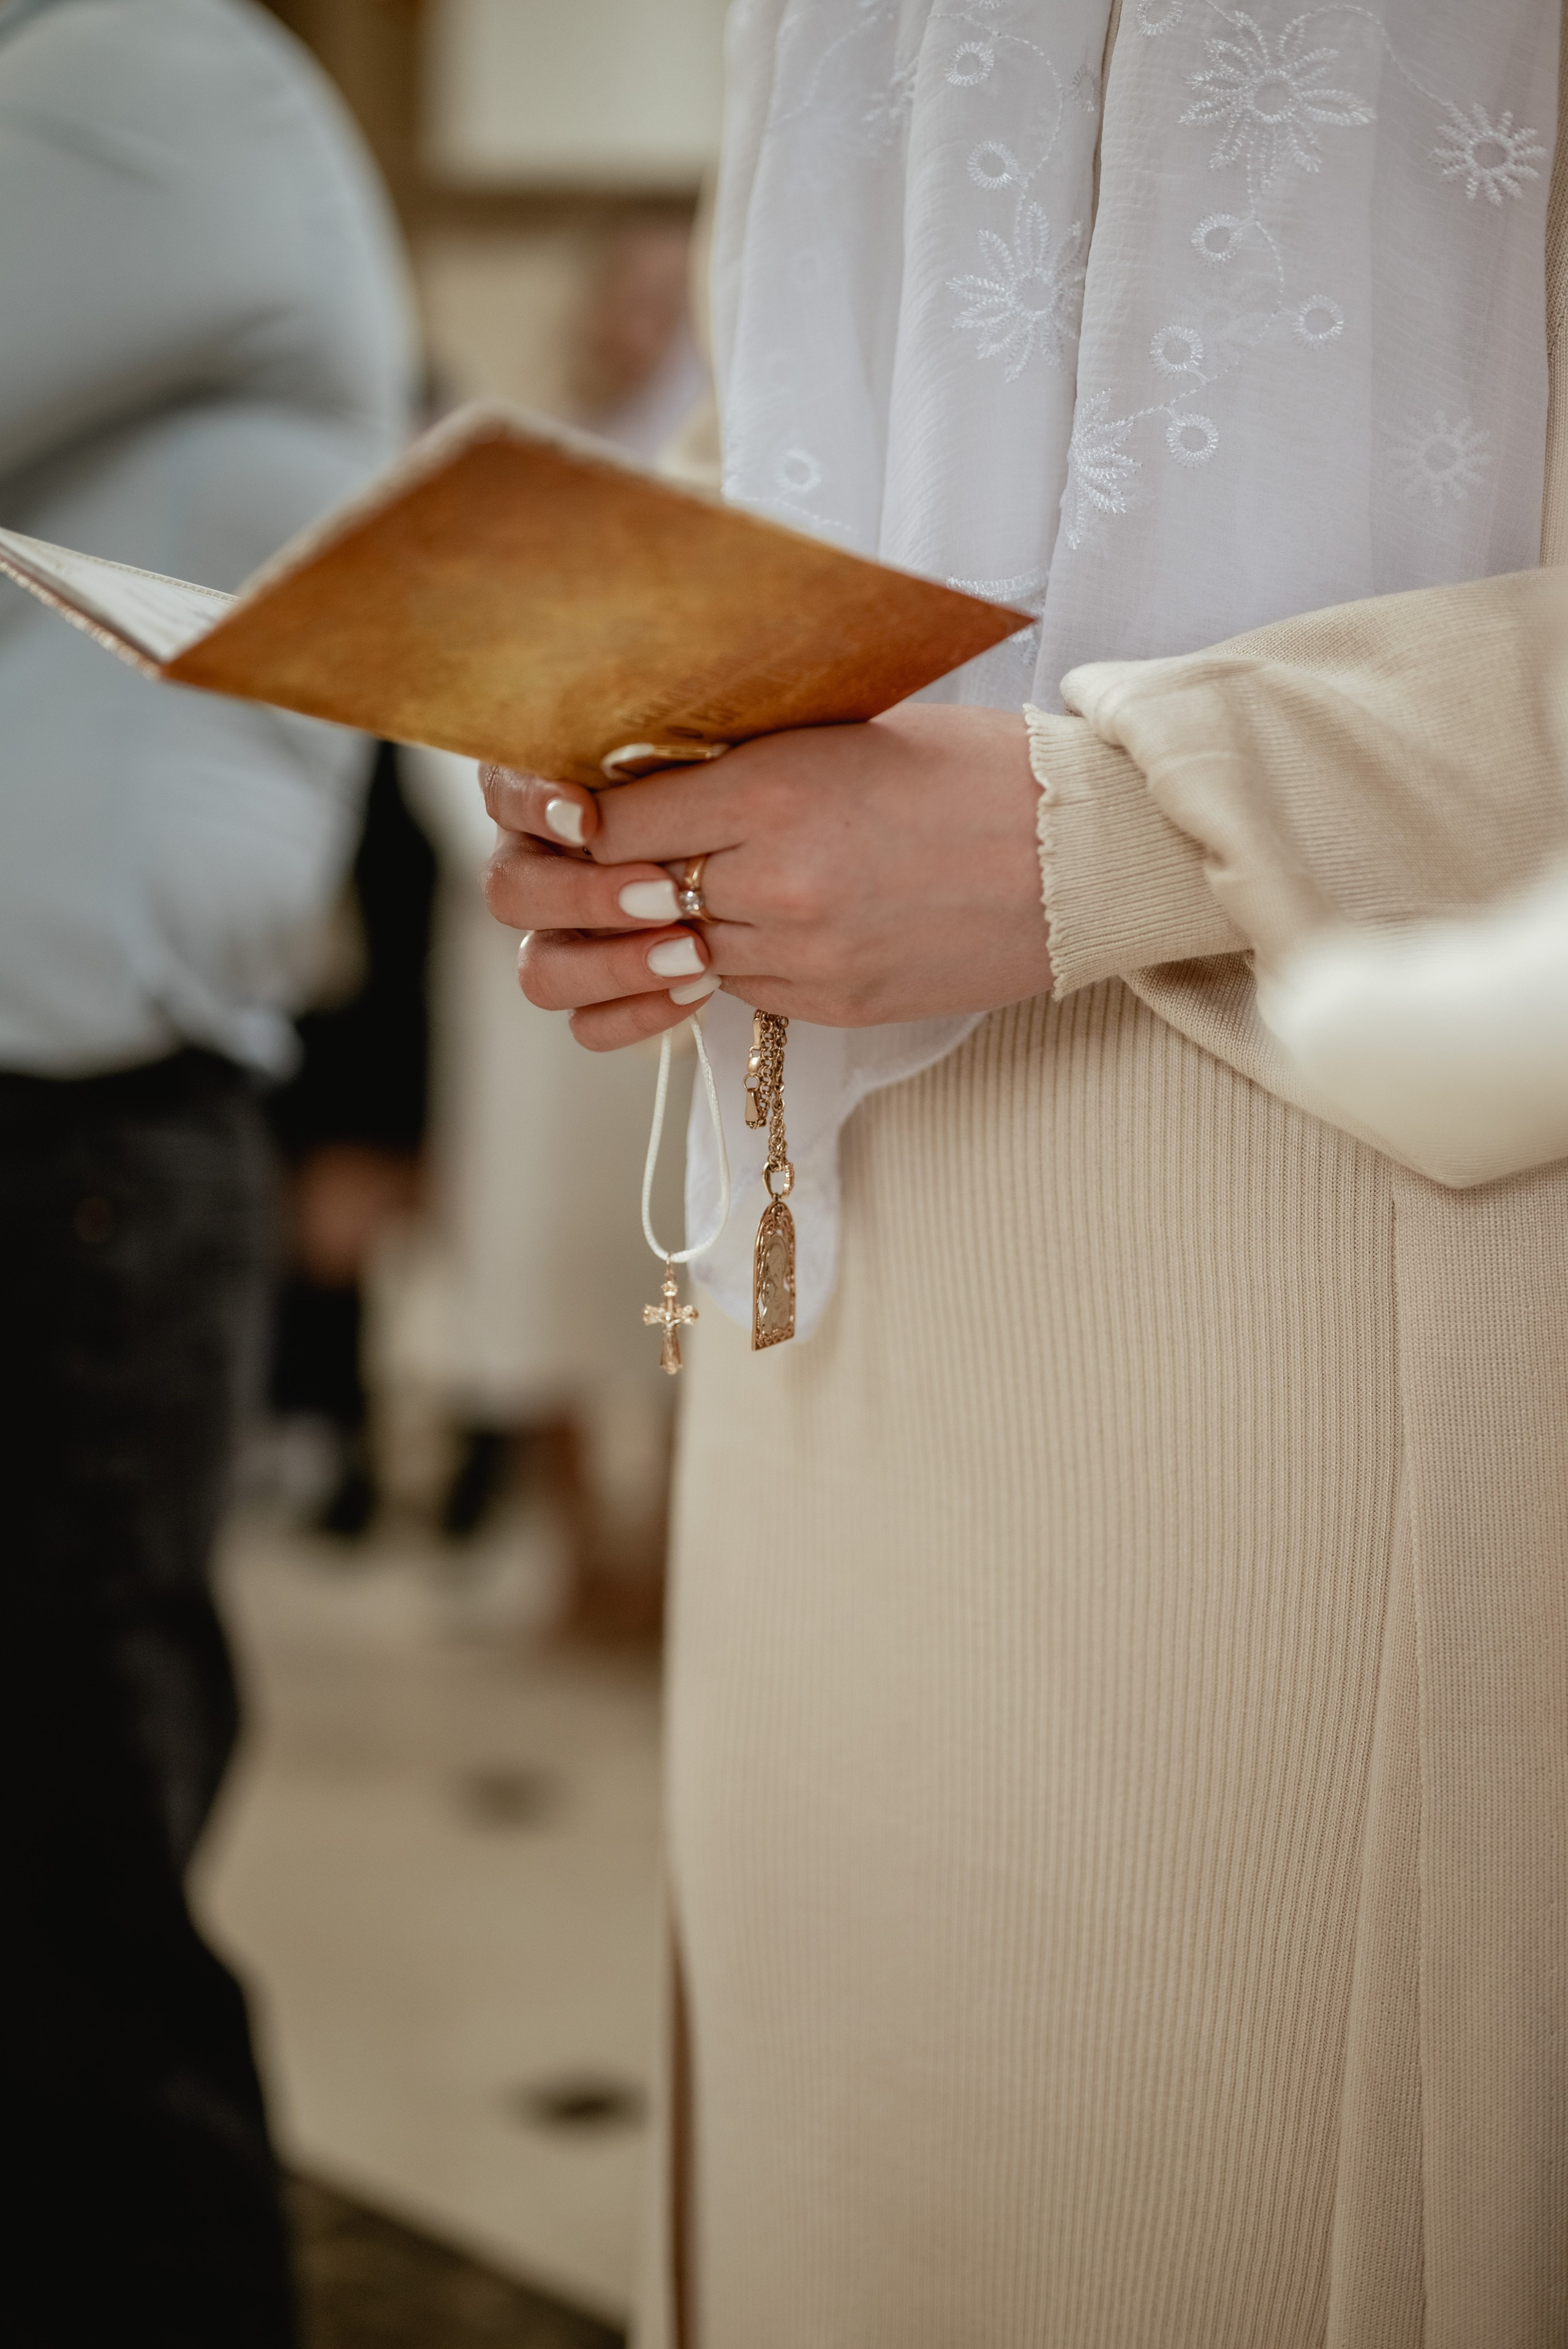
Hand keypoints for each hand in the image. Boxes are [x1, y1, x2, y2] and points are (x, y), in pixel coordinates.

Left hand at [481, 704, 1049, 1050]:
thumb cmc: (971, 768)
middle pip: (632, 898)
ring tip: (722, 885)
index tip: (582, 808)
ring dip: (685, 926)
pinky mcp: (835, 1005)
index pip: (610, 822)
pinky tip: (783, 920)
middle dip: (622, 882)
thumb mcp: (842, 729)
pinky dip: (744, 960)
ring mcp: (804, 955)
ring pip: (684, 953)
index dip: (585, 818)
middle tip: (632, 858)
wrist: (1080, 854)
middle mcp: (775, 881)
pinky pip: (744, 990)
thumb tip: (640, 771)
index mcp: (770, 791)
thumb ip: (738, 758)